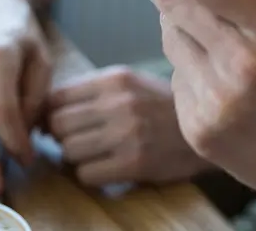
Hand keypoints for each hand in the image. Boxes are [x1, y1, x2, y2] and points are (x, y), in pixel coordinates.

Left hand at [44, 65, 210, 186]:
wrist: (208, 125)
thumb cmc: (163, 105)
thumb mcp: (132, 83)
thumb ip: (93, 91)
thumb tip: (46, 112)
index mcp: (115, 79)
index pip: (57, 96)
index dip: (49, 114)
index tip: (57, 124)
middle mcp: (119, 103)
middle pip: (57, 124)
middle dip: (61, 137)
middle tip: (77, 141)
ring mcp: (126, 133)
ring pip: (68, 151)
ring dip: (76, 158)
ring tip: (95, 155)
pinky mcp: (134, 163)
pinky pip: (86, 175)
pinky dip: (91, 175)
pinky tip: (107, 168)